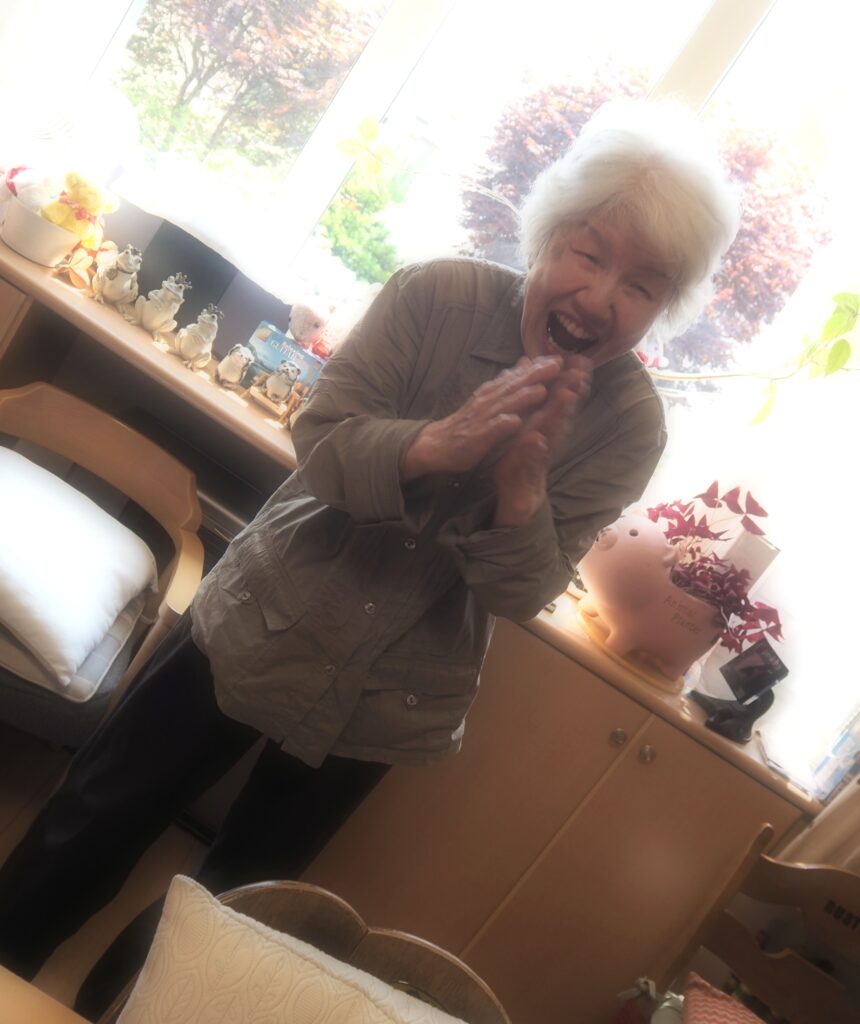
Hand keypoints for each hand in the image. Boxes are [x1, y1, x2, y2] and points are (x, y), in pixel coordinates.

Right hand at [401, 355, 562, 480]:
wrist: (439, 443)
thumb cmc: (468, 422)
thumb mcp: (489, 396)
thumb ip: (509, 380)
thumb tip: (526, 361)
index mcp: (494, 391)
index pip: (518, 375)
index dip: (538, 366)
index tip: (559, 358)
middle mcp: (489, 401)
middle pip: (514, 385)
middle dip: (535, 375)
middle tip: (557, 365)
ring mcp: (484, 418)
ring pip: (505, 406)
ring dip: (522, 398)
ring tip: (541, 391)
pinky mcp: (478, 436)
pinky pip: (491, 430)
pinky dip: (503, 425)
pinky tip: (515, 422)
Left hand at [493, 356, 590, 527]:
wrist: (516, 497)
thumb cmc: (521, 462)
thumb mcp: (526, 430)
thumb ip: (533, 407)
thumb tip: (537, 379)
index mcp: (544, 427)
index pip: (558, 401)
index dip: (568, 381)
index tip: (579, 360)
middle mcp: (547, 439)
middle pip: (562, 413)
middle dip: (572, 392)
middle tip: (582, 371)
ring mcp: (540, 456)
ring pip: (552, 433)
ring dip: (559, 416)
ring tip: (567, 396)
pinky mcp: (529, 473)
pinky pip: (532, 460)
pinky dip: (535, 449)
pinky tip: (537, 438)